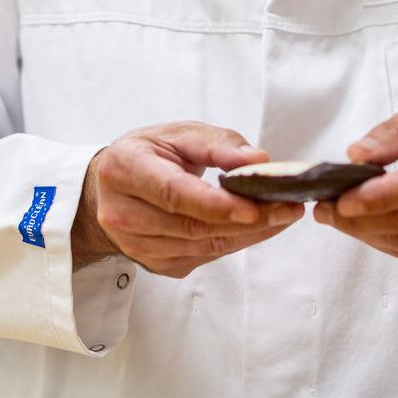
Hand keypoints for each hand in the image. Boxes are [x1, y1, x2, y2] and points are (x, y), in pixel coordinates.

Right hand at [72, 122, 303, 276]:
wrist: (110, 189)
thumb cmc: (148, 155)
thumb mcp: (178, 134)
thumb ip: (218, 143)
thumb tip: (257, 162)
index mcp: (124, 170)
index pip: (172, 193)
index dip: (214, 204)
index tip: (253, 206)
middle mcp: (122, 213)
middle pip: (191, 225)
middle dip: (246, 220)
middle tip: (287, 207)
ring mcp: (137, 245)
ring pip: (201, 246)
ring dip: (248, 234)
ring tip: (282, 215)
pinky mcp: (156, 264)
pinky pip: (204, 256)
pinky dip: (236, 242)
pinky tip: (259, 227)